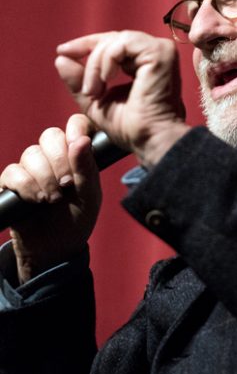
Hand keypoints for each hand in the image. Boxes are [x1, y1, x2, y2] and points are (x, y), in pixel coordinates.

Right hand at [0, 115, 100, 282]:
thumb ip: (86, 169)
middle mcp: (53, 157)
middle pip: (50, 136)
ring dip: (45, 178)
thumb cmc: (77, 219)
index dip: (76, 129)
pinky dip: (27, 187)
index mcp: (76, 155)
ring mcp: (31, 168)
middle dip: (59, 160)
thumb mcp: (89, 196)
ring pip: (31, 154)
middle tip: (67, 184)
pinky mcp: (10, 183)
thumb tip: (81, 140)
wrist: (55, 249)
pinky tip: (37, 201)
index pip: (75, 125)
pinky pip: (13, 172)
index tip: (78, 144)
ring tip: (54, 199)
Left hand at [55, 30, 190, 166]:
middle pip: (113, 39)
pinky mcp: (161, 53)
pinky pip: (123, 43)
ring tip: (95, 91)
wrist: (149, 140)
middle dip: (90, 58)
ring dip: (96, 64)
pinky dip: (107, 60)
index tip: (62, 51)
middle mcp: (156, 53)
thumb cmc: (131, 128)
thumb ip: (79, 80)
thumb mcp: (96, 101)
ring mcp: (161, 51)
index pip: (113, 43)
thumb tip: (61, 58)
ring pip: (115, 40)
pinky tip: (106, 80)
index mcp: (145, 62)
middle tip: (85, 88)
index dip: (87, 45)